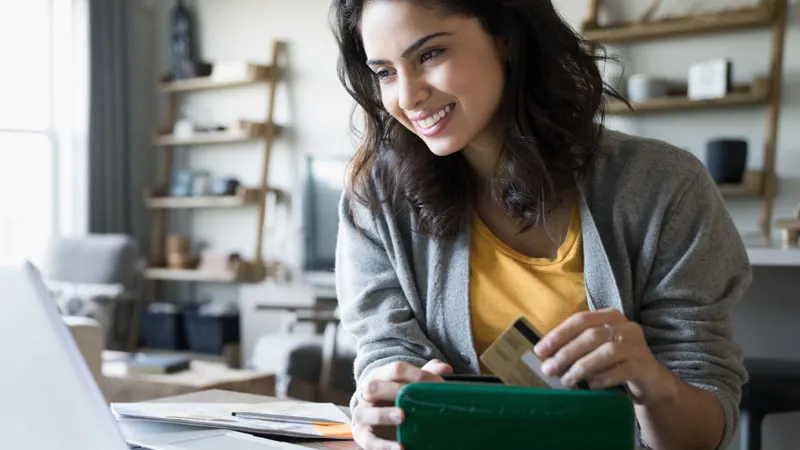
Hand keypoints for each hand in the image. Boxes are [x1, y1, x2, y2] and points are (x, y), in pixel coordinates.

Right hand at [352, 359, 452, 449]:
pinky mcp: (362, 435)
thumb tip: (446, 369)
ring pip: (365, 413)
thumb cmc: (395, 398)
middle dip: (393, 391)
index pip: (395, 369)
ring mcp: (362, 415)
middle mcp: (367, 394)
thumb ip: (427, 374)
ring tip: (402, 417)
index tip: (433, 382)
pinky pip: (369, 441)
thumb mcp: (409, 384)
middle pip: (374, 387)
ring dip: (384, 415)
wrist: (374, 418)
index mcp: (380, 377)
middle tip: (411, 397)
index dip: (414, 374)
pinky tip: (400, 448)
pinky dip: (384, 446)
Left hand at [533, 308, 677, 405]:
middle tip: (549, 369)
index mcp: (610, 316)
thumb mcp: (595, 349)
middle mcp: (626, 326)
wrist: (649, 381)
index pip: (581, 319)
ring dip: (581, 367)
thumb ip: (575, 346)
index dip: (558, 334)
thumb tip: (545, 357)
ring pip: (605, 352)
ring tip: (567, 380)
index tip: (540, 351)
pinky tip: (590, 386)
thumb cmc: (615, 363)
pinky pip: (620, 371)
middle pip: (591, 335)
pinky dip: (601, 378)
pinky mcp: (644, 365)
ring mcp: (637, 345)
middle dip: (566, 353)